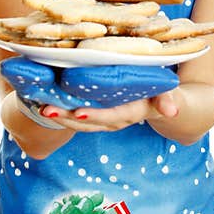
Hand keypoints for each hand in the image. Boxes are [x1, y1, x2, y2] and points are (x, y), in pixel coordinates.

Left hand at [0, 56, 178, 125]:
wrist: (161, 102)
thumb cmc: (162, 91)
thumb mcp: (168, 92)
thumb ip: (168, 99)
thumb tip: (173, 110)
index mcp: (130, 113)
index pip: (110, 116)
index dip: (94, 115)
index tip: (78, 112)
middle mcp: (114, 120)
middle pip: (88, 122)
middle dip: (66, 118)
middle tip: (46, 109)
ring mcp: (103, 118)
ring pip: (78, 122)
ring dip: (59, 117)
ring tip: (39, 107)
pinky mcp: (96, 113)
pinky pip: (76, 115)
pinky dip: (61, 111)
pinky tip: (43, 101)